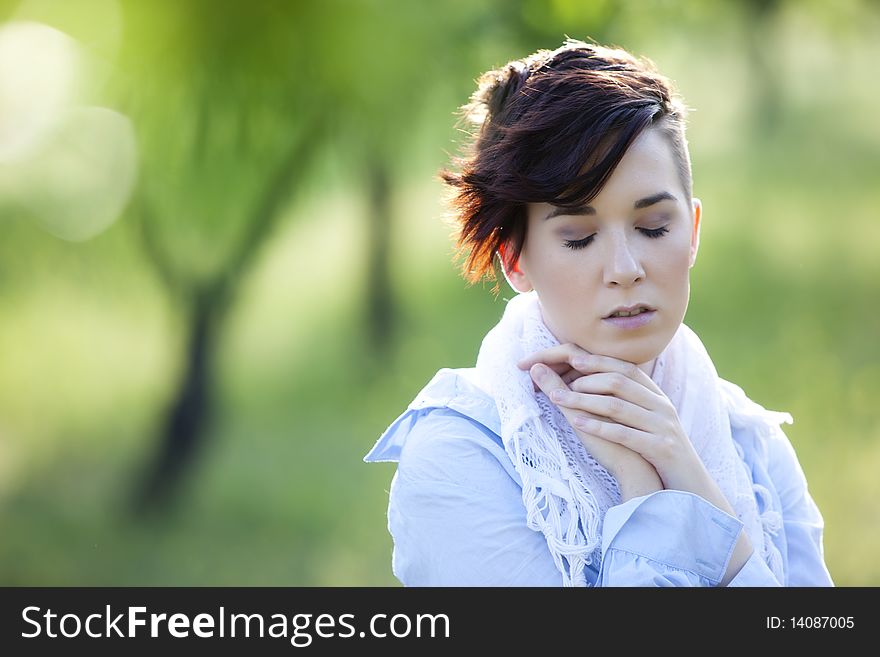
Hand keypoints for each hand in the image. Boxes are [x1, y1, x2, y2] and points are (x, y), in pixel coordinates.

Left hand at [518, 355, 662, 500]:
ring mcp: (662, 427)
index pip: (626, 369)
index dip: (599, 362)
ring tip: (556, 398)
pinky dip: (598, 426)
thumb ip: (628, 403)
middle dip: (585, 379)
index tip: (572, 359)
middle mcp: (661, 407)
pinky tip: (576, 423)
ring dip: (583, 400)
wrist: (690, 485)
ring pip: (618, 406)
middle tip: (558, 382)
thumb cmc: (660, 452)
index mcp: (657, 397)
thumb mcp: (647, 423)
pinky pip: (624, 434)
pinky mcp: (660, 448)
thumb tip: (597, 385)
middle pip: (620, 382)